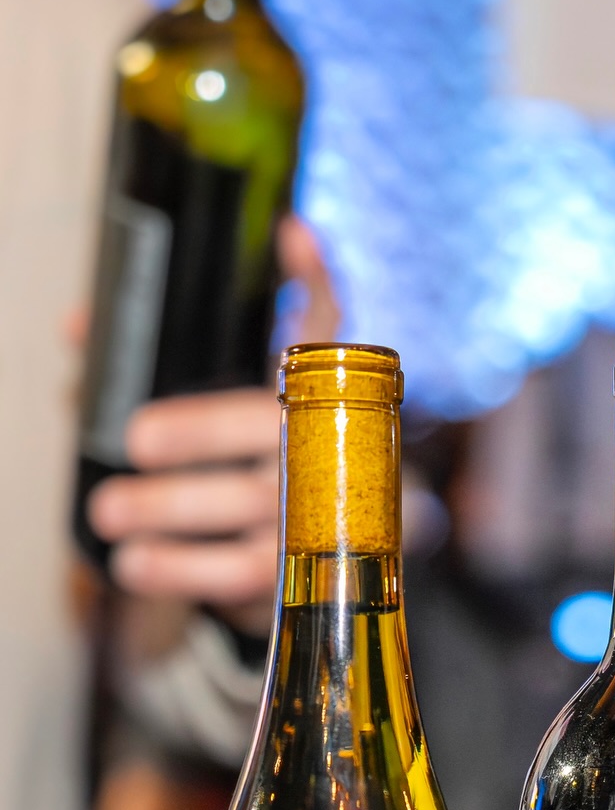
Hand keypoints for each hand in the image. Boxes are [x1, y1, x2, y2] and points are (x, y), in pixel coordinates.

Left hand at [84, 218, 338, 636]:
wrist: (344, 544)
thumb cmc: (273, 455)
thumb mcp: (240, 397)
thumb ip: (167, 356)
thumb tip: (76, 330)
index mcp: (315, 386)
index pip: (325, 321)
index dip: (310, 278)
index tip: (292, 234)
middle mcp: (327, 442)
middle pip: (265, 425)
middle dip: (198, 429)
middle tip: (136, 439)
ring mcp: (321, 511)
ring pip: (248, 508)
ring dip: (170, 511)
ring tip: (108, 512)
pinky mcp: (301, 574)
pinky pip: (238, 575)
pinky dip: (179, 570)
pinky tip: (134, 563)